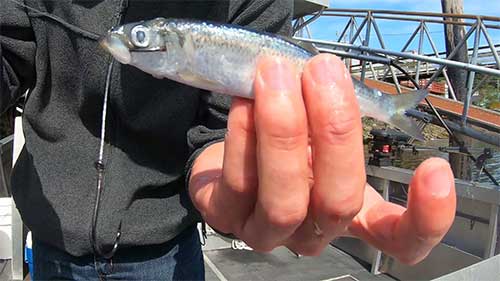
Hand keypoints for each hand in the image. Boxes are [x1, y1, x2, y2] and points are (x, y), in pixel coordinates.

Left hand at [189, 54, 455, 264]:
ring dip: (283, 130)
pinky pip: (238, 183)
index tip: (436, 169)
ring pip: (284, 201)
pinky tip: (245, 100)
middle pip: (338, 202)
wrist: (231, 154)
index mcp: (351, 212)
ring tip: (278, 76)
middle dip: (335, 132)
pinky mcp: (227, 218)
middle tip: (323, 73)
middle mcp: (315, 230)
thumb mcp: (319, 132)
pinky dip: (243, 136)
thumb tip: (326, 78)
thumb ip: (331, 118)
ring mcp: (269, 232)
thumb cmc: (287, 143)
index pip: (398, 239)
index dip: (425, 217)